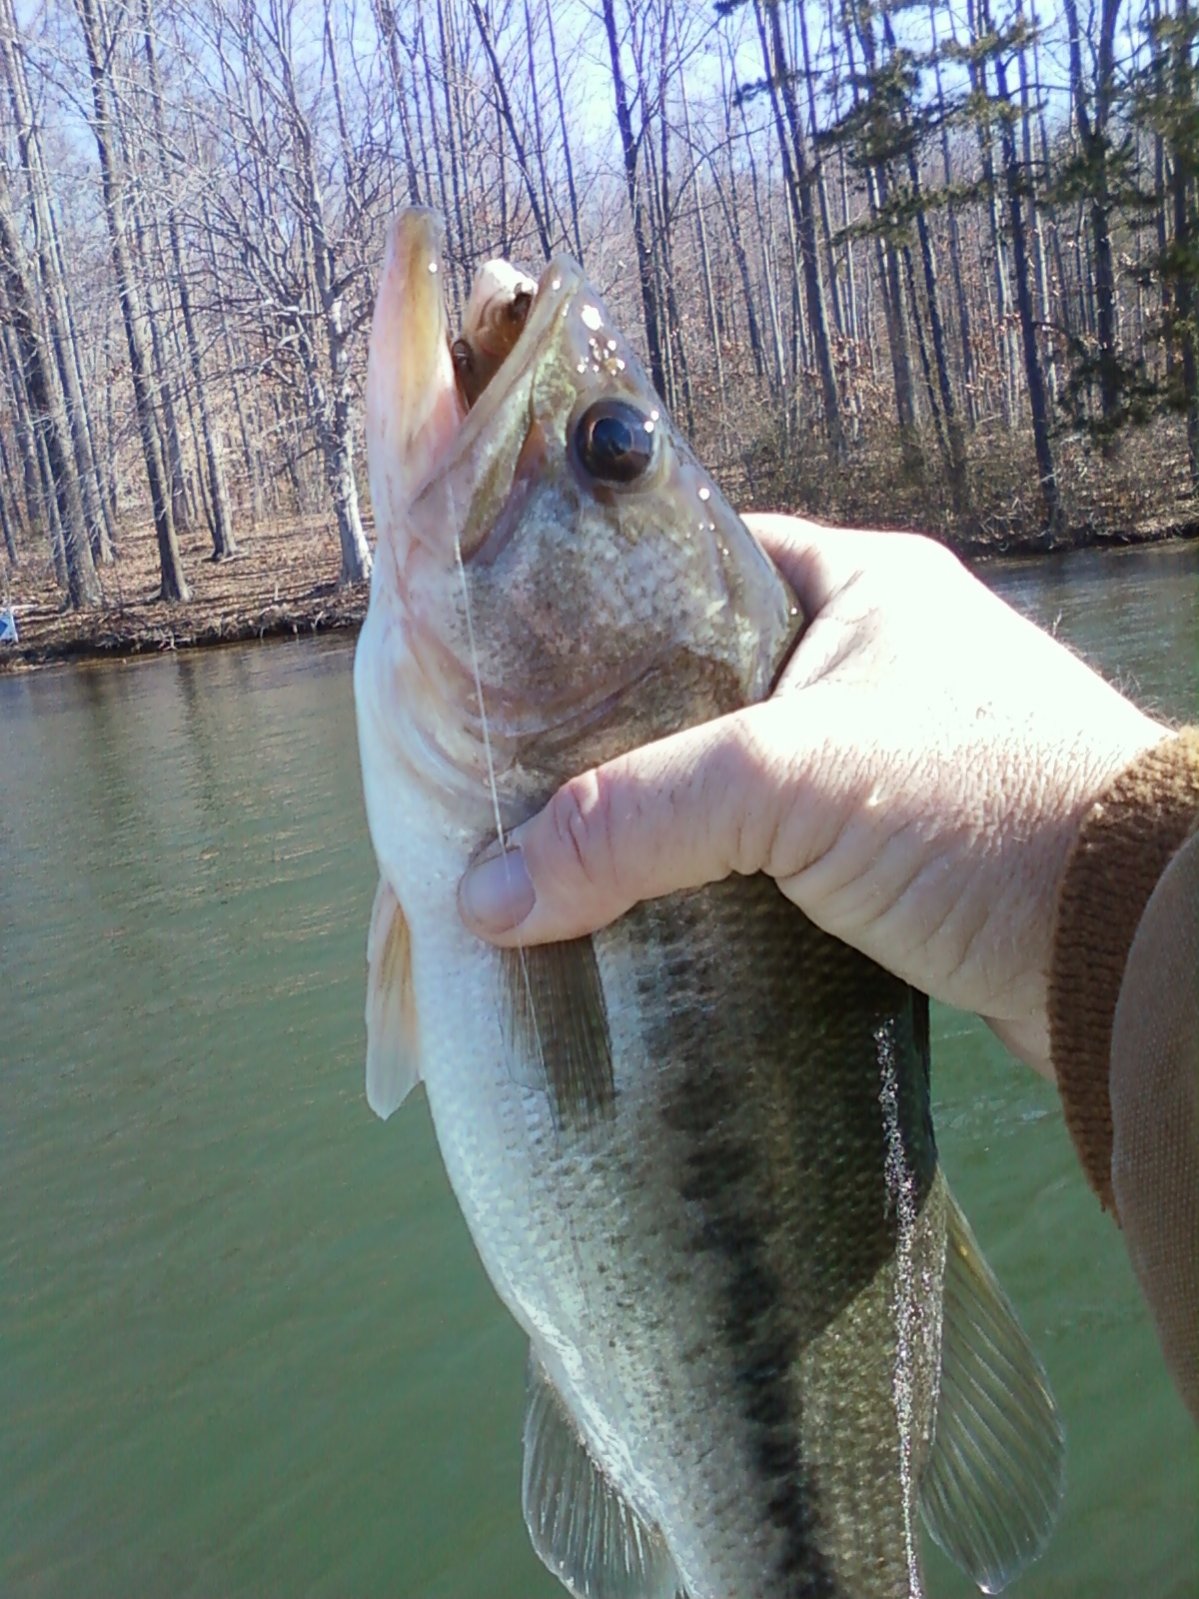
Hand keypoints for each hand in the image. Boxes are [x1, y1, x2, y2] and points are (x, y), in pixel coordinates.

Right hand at [458, 516, 1166, 1076]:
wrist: (1141, 949)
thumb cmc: (983, 809)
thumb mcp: (793, 782)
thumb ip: (635, 819)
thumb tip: (487, 896)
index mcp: (859, 585)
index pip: (693, 567)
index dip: (596, 611)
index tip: (507, 670)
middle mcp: (874, 658)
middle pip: (700, 685)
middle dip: (614, 738)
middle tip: (514, 780)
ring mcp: (888, 758)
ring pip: (732, 777)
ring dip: (661, 820)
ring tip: (558, 853)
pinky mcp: (896, 851)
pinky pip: (771, 850)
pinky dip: (713, 879)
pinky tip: (644, 912)